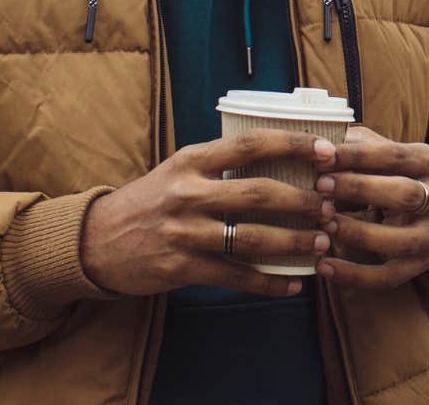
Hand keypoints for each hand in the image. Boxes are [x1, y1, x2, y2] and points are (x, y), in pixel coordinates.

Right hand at [81, 129, 334, 297]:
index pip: (249, 145)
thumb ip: (220, 164)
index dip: (291, 145)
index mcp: (191, 161)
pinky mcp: (180, 268)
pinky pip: (234, 276)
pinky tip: (294, 284)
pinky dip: (268, 282)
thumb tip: (281, 154)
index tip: (326, 151)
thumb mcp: (179, 170)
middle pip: (257, 194)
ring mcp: (183, 232)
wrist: (96, 241)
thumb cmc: (151, 201)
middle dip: (302, 200)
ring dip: (293, 242)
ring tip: (322, 242)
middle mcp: (187, 193)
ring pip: (250, 238)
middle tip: (332, 205)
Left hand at [313, 125, 428, 288]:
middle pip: (406, 194)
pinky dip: (355, 275)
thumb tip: (318, 141)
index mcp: (428, 162)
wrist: (425, 210)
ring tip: (323, 225)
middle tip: (320, 187)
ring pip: (401, 240)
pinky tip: (324, 267)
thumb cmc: (388, 174)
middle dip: (360, 190)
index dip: (357, 156)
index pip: (394, 155)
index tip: (322, 158)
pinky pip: (389, 276)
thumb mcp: (381, 154)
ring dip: (359, 233)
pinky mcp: (419, 264)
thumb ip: (356, 145)